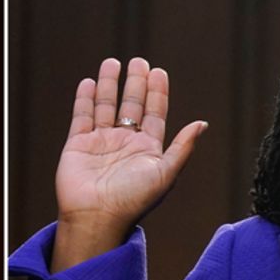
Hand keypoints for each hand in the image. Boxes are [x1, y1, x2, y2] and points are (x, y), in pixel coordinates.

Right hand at [51, 57, 205, 271]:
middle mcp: (124, 143)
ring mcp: (100, 142)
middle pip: (131, 105)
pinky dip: (84, 99)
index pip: (154, 113)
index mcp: (147, 149)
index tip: (158, 72)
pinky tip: (89, 82)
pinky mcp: (78, 145)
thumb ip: (182, 147)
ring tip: (112, 63)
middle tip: (139, 61)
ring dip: (109, 85)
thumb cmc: (134, 200)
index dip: (157, 92)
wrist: (96, 217)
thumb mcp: (165, 173)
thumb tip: (202, 123)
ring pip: (105, 106)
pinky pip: (82, 117)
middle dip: (135, 83)